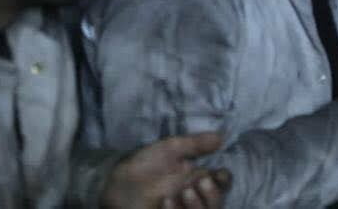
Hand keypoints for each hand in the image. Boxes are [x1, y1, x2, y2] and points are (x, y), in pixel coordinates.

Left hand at [102, 132, 230, 208]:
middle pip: (216, 203)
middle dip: (213, 195)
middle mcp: (192, 197)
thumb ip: (195, 143)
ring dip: (198, 206)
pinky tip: (165, 202)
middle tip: (200, 182)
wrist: (113, 184)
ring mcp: (180, 208)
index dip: (224, 180)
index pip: (221, 183)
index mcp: (196, 178)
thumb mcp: (170, 148)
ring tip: (183, 192)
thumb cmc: (143, 164)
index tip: (219, 173)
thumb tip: (222, 136)